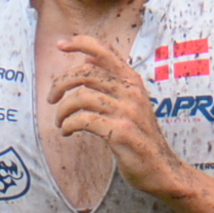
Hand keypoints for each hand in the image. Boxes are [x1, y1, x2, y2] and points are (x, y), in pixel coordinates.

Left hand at [49, 36, 190, 198]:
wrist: (162, 169)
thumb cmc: (142, 138)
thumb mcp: (131, 103)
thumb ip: (112, 81)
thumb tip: (87, 60)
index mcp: (133, 82)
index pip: (105, 51)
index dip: (80, 43)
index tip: (61, 45)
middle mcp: (131, 92)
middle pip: (86, 73)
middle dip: (61, 83)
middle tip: (51, 98)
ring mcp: (127, 111)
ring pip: (81, 97)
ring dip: (62, 110)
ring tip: (60, 122)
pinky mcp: (120, 131)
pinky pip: (83, 120)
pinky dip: (68, 125)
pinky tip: (67, 132)